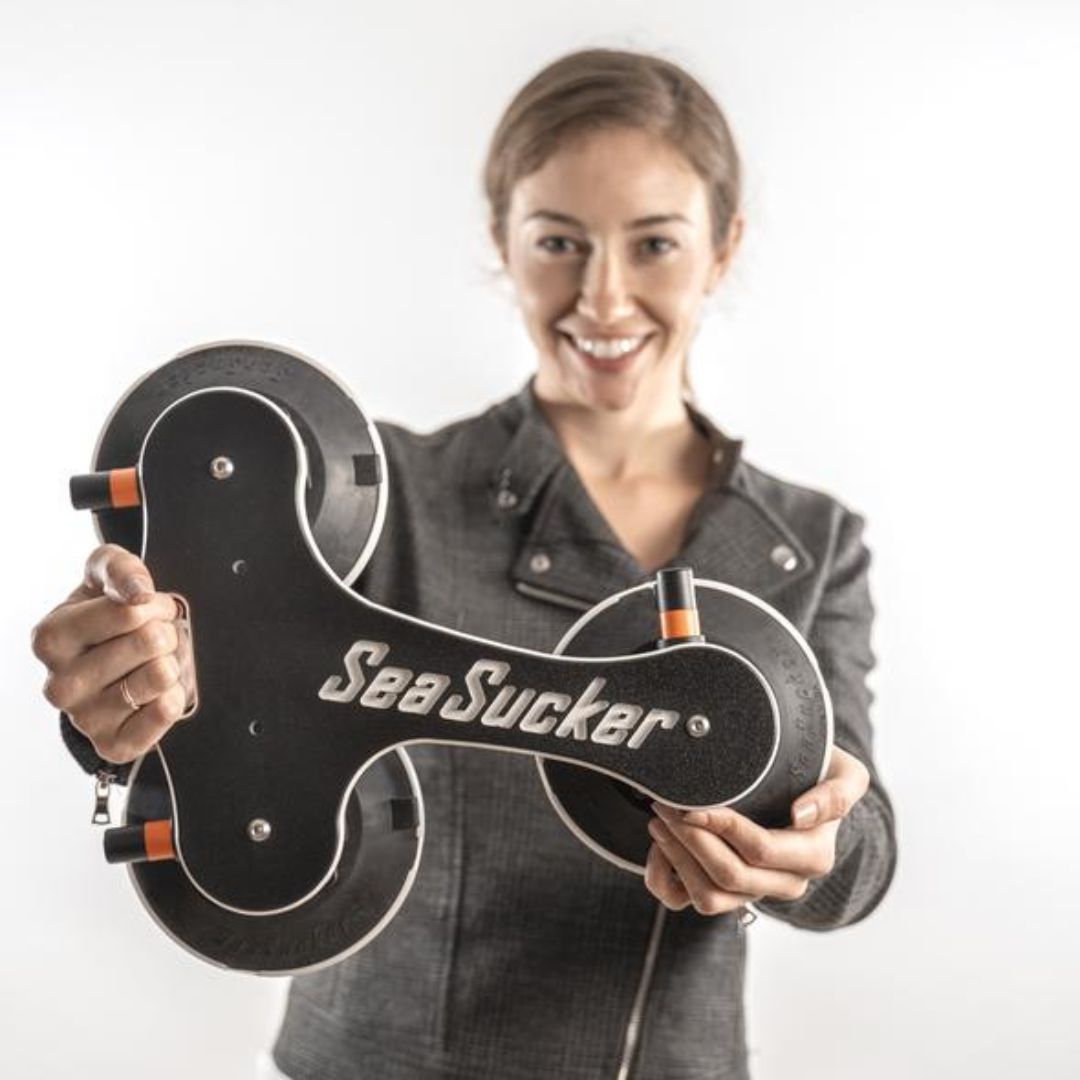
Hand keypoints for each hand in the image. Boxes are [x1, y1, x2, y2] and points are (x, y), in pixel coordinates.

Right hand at [31, 543, 194, 764]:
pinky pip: (164, 713)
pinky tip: (160, 692)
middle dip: (165, 633)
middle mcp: (60, 683)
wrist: (111, 672)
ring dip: (172, 663)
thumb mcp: (104, 579)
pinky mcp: (112, 744)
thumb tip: (137, 591)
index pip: (130, 612)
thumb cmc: (106, 620)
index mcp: (51, 638)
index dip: (153, 605)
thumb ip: (118, 568)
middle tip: (154, 639)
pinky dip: (174, 697)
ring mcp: (84, 718)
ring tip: (154, 663)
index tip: (146, 610)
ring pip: (161, 675)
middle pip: (151, 642)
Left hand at [643, 745, 869, 914]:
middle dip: (691, 838)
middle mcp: (785, 882)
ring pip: (708, 896)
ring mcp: (753, 893)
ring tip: (661, 819)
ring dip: (676, 857)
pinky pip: (685, 902)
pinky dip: (664, 876)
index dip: (723, 828)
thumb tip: (802, 815)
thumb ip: (838, 792)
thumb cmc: (819, 776)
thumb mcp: (846, 775)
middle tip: (666, 803)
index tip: (694, 804)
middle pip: (730, 875)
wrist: (802, 795)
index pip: (761, 851)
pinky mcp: (725, 895)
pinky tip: (659, 844)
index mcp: (812, 855)